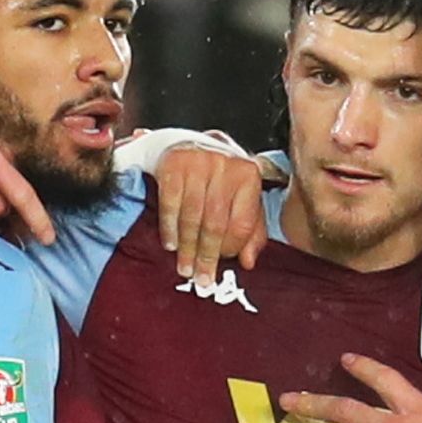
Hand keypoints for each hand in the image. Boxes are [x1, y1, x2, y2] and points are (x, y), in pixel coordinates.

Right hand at [155, 145, 267, 285]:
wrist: (189, 143)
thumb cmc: (218, 178)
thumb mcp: (241, 199)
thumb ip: (251, 230)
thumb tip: (248, 262)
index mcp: (249, 175)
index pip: (241, 224)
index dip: (231, 250)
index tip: (221, 266)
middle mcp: (226, 166)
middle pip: (215, 224)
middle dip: (206, 256)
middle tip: (200, 279)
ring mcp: (199, 163)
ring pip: (192, 217)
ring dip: (187, 248)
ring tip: (185, 268)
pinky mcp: (174, 164)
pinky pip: (170, 205)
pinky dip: (170, 229)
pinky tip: (171, 244)